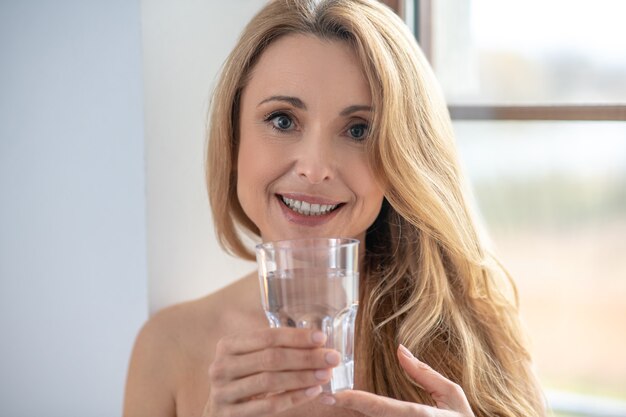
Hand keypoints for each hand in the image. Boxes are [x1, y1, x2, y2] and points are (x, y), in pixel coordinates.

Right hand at [203, 328, 340, 416]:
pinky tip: (313, 392)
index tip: (321, 338)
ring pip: (270, 382)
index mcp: (228, 345)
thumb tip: (316, 341)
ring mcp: (223, 392)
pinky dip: (293, 398)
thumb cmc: (243, 378)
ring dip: (303, 377)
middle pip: (271, 358)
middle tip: (332, 358)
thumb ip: (273, 348)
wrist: (219, 410)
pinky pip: (268, 406)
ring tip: (326, 374)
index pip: (267, 336)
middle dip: (306, 357)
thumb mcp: (250, 358)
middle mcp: (221, 366)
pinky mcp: (230, 414)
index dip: (296, 337)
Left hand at [327, 345, 474, 415]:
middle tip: (323, 397)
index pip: (380, 408)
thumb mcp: (451, 395)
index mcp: (417, 416)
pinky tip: (355, 410)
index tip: (334, 394)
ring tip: (331, 404)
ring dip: (355, 415)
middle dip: (348, 409)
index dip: (355, 401)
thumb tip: (399, 349)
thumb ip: (424, 374)